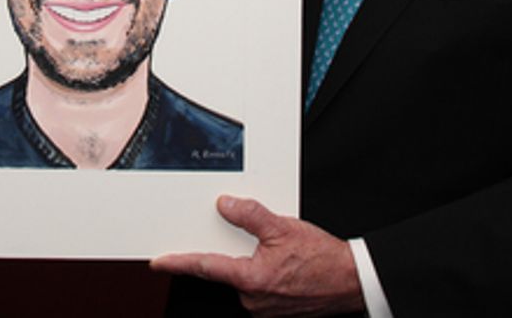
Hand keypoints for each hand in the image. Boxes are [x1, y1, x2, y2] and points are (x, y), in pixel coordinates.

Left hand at [150, 196, 365, 316]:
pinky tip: (281, 262)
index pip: (205, 267)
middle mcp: (254, 299)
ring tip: (278, 251)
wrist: (352, 281)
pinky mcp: (274, 311)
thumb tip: (225, 206)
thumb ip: (250, 215)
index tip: (159, 262)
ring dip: (250, 262)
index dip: (179, 262)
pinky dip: (261, 272)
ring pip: (243, 278)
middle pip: (226, 270)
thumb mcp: (284, 228)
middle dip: (232, 252)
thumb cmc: (323, 260)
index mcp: (251, 279)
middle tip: (255, 240)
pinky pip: (257, 287)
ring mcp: (264, 308)